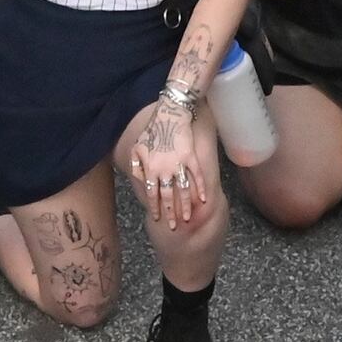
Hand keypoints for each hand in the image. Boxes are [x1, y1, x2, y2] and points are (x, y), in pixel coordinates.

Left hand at [124, 97, 211, 228]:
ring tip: (188, 218)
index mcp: (150, 168)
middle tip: (174, 226)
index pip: (152, 193)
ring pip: (183, 189)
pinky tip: (204, 199)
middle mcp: (164, 169)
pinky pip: (197, 176)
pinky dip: (201, 188)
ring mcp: (179, 164)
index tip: (158, 218)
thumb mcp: (138, 148)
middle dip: (170, 212)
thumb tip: (137, 179)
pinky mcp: (191, 157)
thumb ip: (137, 165)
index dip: (155, 207)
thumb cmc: (152, 130)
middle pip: (167, 196)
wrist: (169, 115)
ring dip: (186, 205)